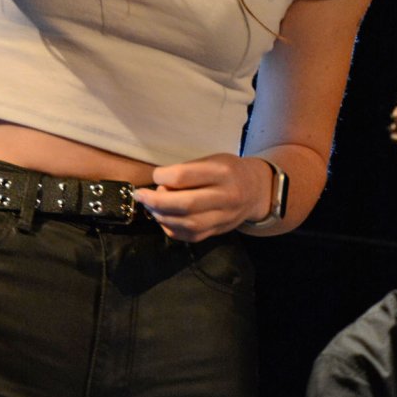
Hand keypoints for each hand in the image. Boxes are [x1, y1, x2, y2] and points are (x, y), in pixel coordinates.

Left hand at [132, 153, 271, 241]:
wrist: (256, 190)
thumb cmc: (228, 170)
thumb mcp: (211, 160)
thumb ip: (188, 171)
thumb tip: (159, 184)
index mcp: (221, 172)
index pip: (184, 176)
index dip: (162, 177)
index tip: (155, 176)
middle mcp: (225, 196)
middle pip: (184, 204)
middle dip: (156, 201)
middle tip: (141, 196)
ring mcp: (223, 217)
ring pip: (187, 224)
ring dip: (162, 216)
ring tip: (151, 207)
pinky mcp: (218, 232)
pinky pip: (191, 236)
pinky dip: (172, 229)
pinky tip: (164, 219)